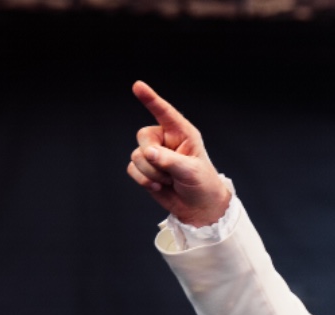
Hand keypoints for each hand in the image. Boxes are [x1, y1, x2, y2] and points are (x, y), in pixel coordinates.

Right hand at [126, 81, 231, 226]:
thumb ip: (169, 160)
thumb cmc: (203, 185)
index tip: (138, 86)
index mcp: (182, 133)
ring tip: (169, 180)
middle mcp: (166, 140)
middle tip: (170, 171)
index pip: (164, 112)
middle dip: (153, 157)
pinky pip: (132, 169)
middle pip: (143, 136)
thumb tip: (148, 153)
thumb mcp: (191, 171)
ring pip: (137, 156)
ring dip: (152, 173)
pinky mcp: (145, 169)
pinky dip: (144, 180)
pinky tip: (159, 186)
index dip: (150, 99)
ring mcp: (154, 154)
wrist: (199, 208)